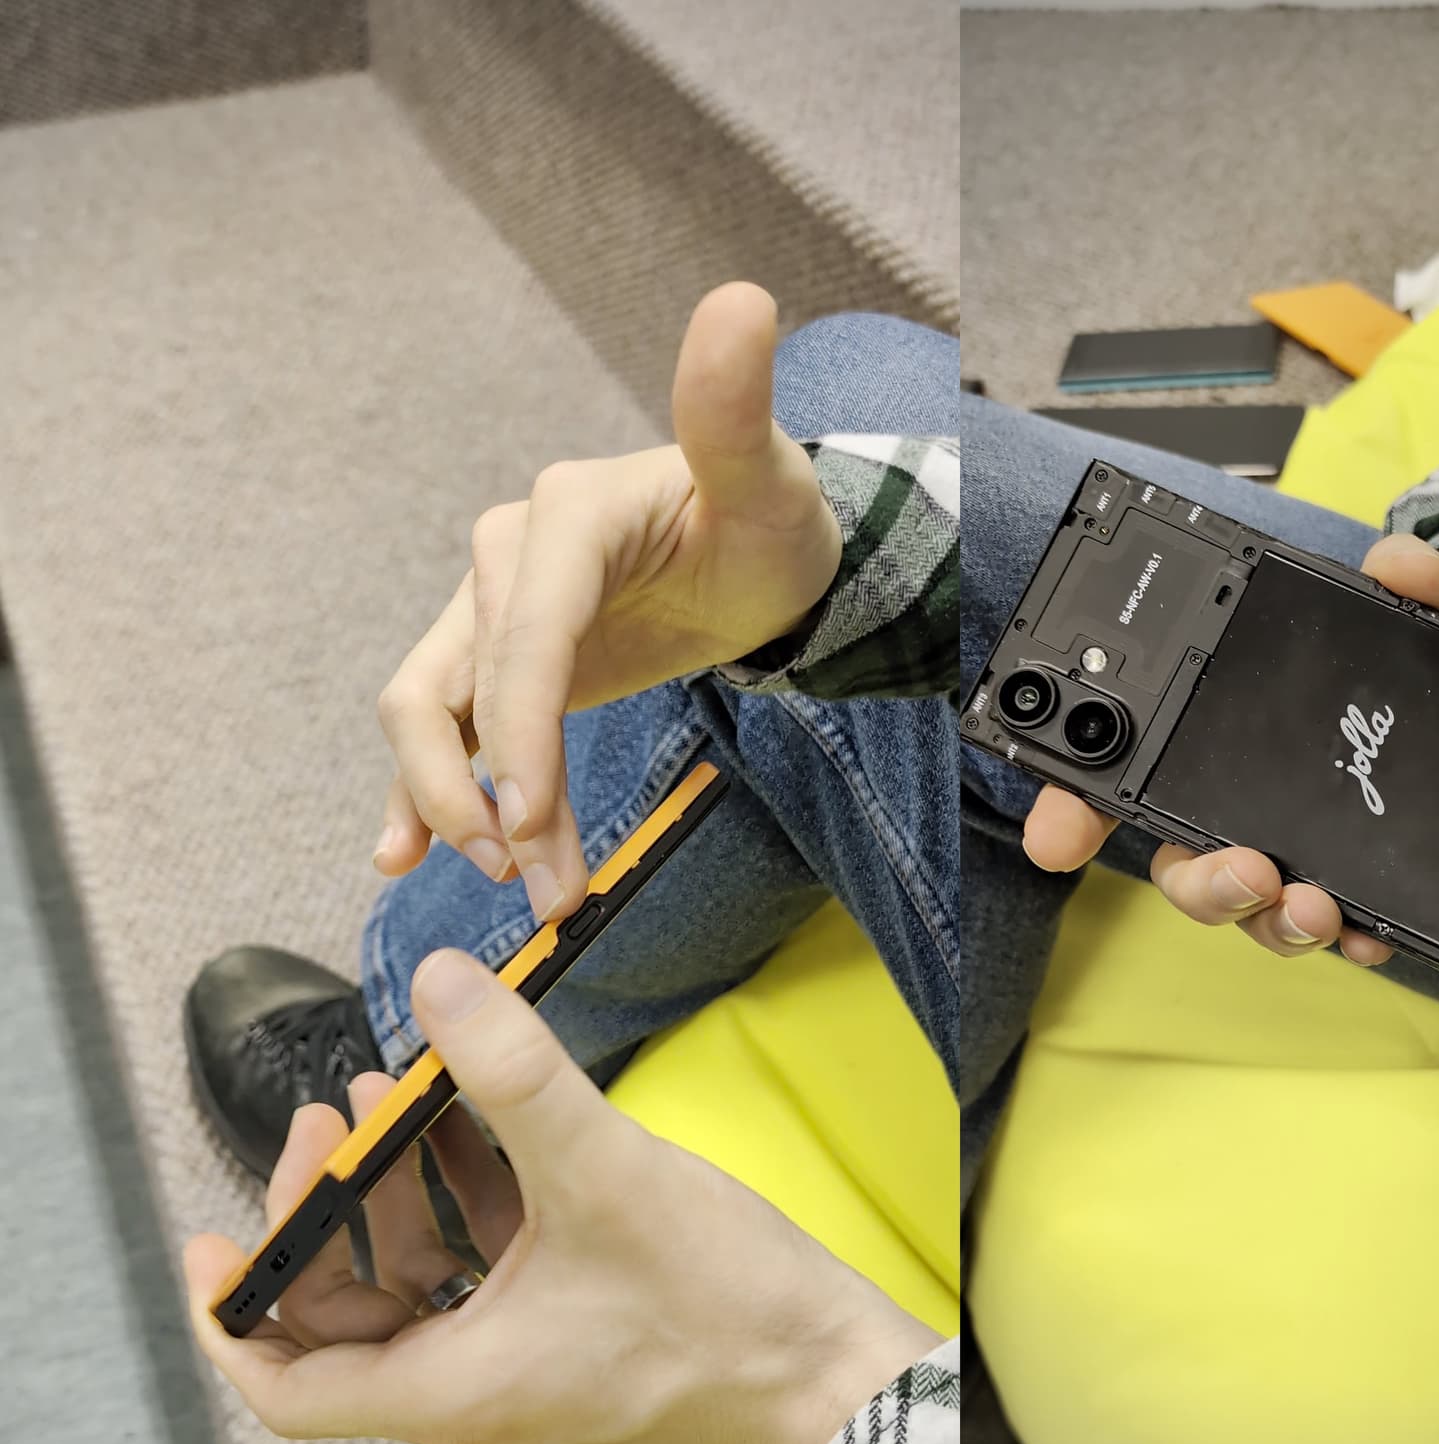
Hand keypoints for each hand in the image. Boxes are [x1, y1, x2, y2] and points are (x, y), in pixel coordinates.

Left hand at [183, 949, 939, 1443]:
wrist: (834, 1375)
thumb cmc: (723, 1308)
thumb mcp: (605, 1175)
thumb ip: (515, 1074)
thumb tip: (437, 982)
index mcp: (454, 1384)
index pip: (288, 1386)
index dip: (232, 1311)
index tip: (207, 1236)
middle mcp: (477, 1391)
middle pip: (348, 1319)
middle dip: (327, 1212)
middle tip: (331, 1116)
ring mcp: (530, 1367)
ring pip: (422, 1289)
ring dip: (402, 1198)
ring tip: (401, 1096)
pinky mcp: (580, 1337)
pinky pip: (490, 1277)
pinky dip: (470, 1208)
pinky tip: (488, 1129)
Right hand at [374, 281, 841, 921]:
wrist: (761, 551)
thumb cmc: (770, 520)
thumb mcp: (767, 478)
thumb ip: (734, 408)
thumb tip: (743, 300)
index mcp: (562, 517)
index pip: (524, 631)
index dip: (516, 727)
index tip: (530, 816)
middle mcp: (507, 559)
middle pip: (452, 685)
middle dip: (482, 791)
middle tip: (534, 877)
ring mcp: (494, 613)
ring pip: (436, 718)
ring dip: (457, 809)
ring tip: (516, 882)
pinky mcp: (501, 661)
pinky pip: (444, 728)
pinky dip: (421, 794)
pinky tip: (403, 856)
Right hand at [1022, 533, 1438, 966]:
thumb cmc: (1391, 676)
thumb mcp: (1396, 623)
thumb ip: (1395, 583)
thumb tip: (1399, 568)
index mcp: (1209, 753)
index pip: (1119, 789)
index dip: (1072, 818)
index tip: (1057, 842)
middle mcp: (1234, 816)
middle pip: (1188, 873)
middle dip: (1207, 886)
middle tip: (1248, 870)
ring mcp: (1290, 860)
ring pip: (1256, 911)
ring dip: (1274, 922)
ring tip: (1312, 905)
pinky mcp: (1352, 891)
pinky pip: (1337, 928)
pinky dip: (1353, 936)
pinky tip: (1370, 932)